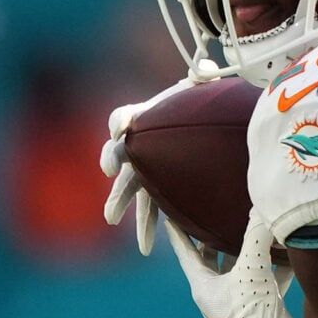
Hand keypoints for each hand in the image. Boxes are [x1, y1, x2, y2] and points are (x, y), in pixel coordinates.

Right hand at [98, 76, 198, 255]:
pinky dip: (151, 228)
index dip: (121, 123)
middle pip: (120, 160)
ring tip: (119, 224)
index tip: (120, 134)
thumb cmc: (198, 108)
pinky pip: (153, 210)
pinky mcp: (160, 190)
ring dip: (125, 207)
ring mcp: (147, 171)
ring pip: (133, 191)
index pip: (124, 118)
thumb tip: (207, 69)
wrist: (205, 131)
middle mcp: (138, 146)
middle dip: (115, 178)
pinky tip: (150, 248)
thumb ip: (203, 78)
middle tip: (110, 196)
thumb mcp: (201, 91)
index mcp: (143, 119)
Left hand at [166, 215, 299, 317]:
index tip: (171, 215)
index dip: (178, 232)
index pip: (185, 252)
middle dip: (214, 239)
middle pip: (210, 260)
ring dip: (246, 252)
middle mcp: (216, 294)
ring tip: (252, 230)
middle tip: (213, 217)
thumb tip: (261, 210)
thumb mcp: (252, 269)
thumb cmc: (252, 314)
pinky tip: (287, 256)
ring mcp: (236, 302)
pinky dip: (273, 268)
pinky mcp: (257, 308)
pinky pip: (263, 282)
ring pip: (238, 271)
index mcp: (203, 286)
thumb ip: (256, 237)